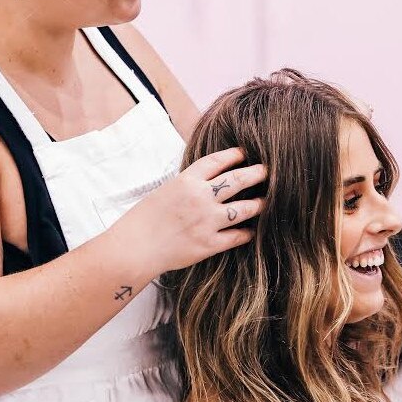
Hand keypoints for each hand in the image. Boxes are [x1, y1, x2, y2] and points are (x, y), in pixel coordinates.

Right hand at [116, 148, 265, 275]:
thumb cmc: (141, 221)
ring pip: (244, 209)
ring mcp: (207, 222)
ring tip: (266, 201)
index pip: (217, 161)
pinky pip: (236, 236)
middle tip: (267, 171)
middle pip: (237, 180)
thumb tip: (205, 181)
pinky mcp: (209, 244)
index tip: (245, 153)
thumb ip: (187, 186)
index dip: (234, 155)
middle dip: (256, 174)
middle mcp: (200, 198)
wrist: (134, 249)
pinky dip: (246, 233)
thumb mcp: (163, 192)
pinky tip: (251, 231)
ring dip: (258, 204)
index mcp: (186, 181)